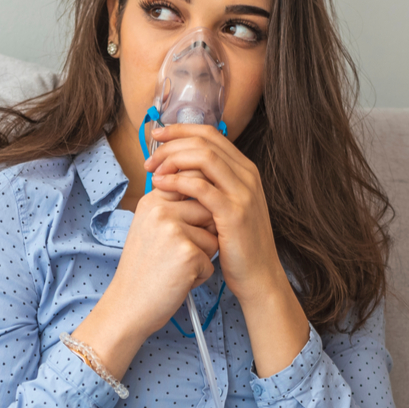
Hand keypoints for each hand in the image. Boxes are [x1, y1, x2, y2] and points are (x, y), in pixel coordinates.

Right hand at [70, 189, 217, 381]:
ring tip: (176, 268)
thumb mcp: (149, 229)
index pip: (191, 184)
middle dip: (205, 234)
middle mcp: (161, 210)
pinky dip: (200, 276)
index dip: (199, 206)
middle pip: (209, 211)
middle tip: (179, 254)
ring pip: (213, 238)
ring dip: (203, 258)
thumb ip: (174, 209)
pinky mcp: (187, 253)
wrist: (127, 306)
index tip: (188, 227)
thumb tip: (209, 198)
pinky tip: (178, 281)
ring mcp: (174, 231)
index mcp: (152, 201)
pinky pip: (212, 262)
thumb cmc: (143, 271)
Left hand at [144, 124, 281, 300]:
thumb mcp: (226, 208)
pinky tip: (161, 186)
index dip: (180, 130)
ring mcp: (243, 193)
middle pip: (205, 141)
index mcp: (245, 170)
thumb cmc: (237, 246)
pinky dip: (177, 182)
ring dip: (172, 159)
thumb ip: (211, 186)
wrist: (258, 277)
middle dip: (172, 143)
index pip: (211, 134)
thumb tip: (179, 169)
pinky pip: (201, 186)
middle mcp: (247, 176)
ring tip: (153, 172)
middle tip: (150, 158)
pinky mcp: (234, 213)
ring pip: (203, 157)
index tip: (156, 135)